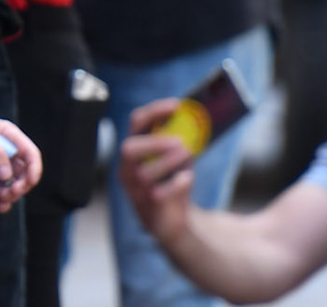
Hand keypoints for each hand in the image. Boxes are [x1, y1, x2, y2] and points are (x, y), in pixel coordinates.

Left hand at [0, 105, 41, 209]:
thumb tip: (6, 175)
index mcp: (7, 136)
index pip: (30, 154)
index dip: (34, 169)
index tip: (29, 183)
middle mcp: (2, 152)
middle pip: (22, 174)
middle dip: (20, 186)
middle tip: (9, 193)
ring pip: (9, 185)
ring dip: (9, 195)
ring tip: (0, 200)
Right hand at [119, 98, 195, 242]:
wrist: (173, 220)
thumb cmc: (174, 182)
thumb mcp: (177, 159)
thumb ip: (181, 142)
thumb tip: (198, 122)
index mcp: (135, 150)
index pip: (137, 123)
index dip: (155, 111)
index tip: (177, 105)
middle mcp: (128, 168)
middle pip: (128, 148)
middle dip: (154, 142)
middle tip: (179, 142)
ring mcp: (135, 189)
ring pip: (144, 173)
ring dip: (168, 162)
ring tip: (187, 156)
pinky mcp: (147, 207)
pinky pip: (157, 194)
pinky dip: (175, 184)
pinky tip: (187, 179)